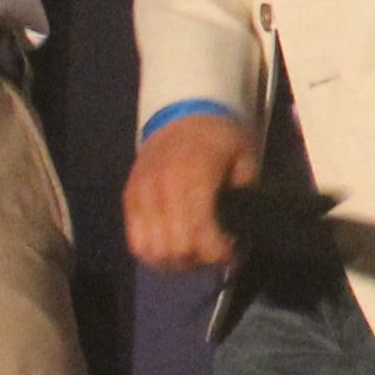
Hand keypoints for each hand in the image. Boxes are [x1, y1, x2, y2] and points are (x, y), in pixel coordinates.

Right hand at [122, 108, 249, 271]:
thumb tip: (243, 230)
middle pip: (174, 249)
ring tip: (194, 252)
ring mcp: (140, 194)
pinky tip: (173, 247)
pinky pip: (134, 240)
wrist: (183, 113)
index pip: (198, 232)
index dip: (217, 252)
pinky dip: (153, 252)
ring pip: (150, 250)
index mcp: (193, 176)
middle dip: (198, 259)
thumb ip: (245, 195)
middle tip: (214, 252)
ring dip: (174, 261)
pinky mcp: (129, 198)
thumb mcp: (245, 159)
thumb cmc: (220, 138)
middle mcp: (161, 188)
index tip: (233, 252)